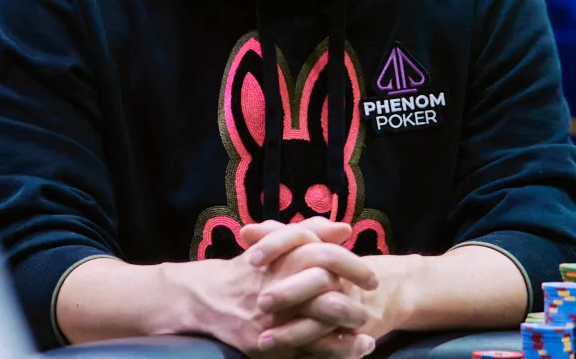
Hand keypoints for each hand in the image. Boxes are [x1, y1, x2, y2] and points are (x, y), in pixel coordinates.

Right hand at [169, 220, 376, 358]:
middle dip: (354, 305)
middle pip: (327, 296)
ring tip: (368, 336)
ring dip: (347, 333)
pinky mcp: (264, 344)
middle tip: (371, 312)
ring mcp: (271, 319)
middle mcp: (277, 288)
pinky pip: (304, 352)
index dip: (353, 267)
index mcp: (281, 260)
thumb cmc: (246, 269)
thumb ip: (309, 231)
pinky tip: (350, 350)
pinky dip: (331, 353)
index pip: (325, 257)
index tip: (372, 277)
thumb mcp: (274, 243)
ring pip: (319, 328)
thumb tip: (345, 229)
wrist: (203, 298)